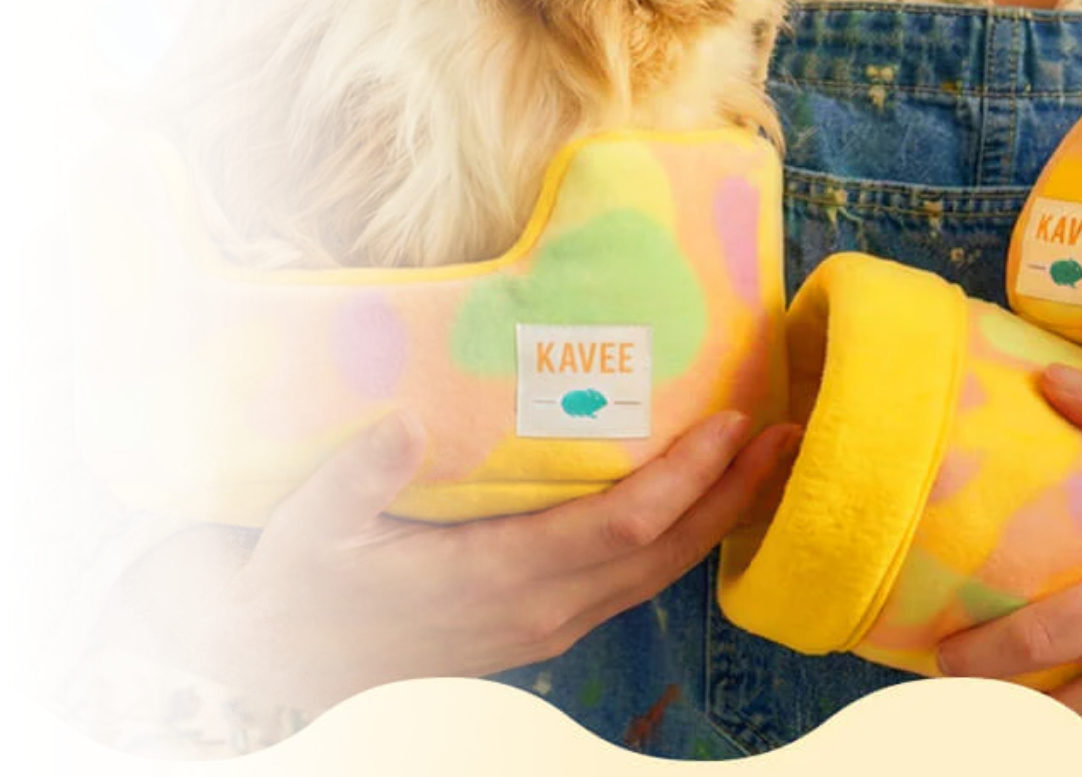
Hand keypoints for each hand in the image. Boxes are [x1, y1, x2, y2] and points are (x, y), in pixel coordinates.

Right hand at [103, 410, 799, 711]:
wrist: (282, 663)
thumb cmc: (300, 588)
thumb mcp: (309, 531)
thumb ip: (358, 479)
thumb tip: (404, 428)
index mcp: (496, 578)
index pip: (621, 526)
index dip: (686, 479)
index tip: (733, 425)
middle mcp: (541, 609)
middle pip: (665, 553)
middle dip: (735, 495)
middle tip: (792, 435)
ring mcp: (547, 625)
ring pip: (657, 574)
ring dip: (718, 518)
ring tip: (765, 461)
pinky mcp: (543, 628)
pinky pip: (631, 582)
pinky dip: (678, 541)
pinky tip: (700, 504)